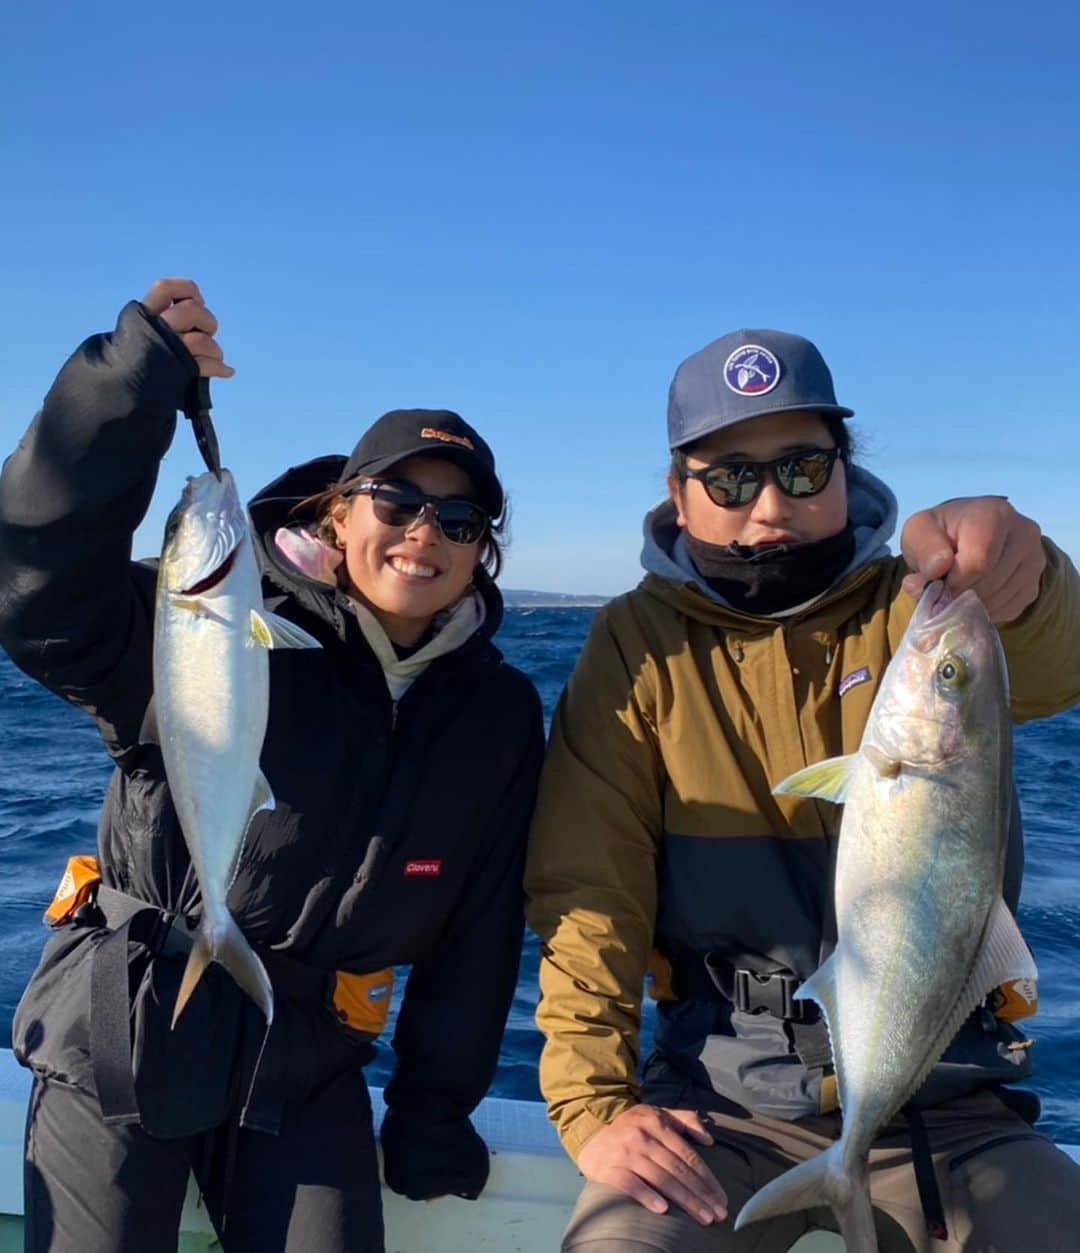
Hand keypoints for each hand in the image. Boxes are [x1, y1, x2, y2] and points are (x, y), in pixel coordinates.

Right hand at [141, 277, 234, 378]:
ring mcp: (166, 350)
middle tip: (206, 333)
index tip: (195, 301)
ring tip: (214, 356)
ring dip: (214, 350)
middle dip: (207, 321)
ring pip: (201, 341)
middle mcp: (154, 328)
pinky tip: (227, 371)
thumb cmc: (139, 356)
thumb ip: (168, 314)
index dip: (188, 291)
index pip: (166, 287)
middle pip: (192, 310)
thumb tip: (199, 302)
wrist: (120, 388)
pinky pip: (205, 365)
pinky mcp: (177, 370)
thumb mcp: (144, 328)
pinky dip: (220, 368)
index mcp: (145, 313)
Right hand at [577, 1104, 727, 1225]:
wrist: (591, 1134)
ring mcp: (625, 1152)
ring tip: (702, 1217)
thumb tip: (709, 1139)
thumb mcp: (656, 1115)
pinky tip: (662, 1209)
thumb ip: (685, 1120)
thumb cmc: (632, 1128)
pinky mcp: (608, 1168)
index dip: (707, 1178)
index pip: (687, 1154)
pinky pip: (630, 1184)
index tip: (721, 1198)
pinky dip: (646, 1196)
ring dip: (684, 1200)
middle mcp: (642, 1136)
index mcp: (656, 1122)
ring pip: (660, 1179)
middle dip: (701, 1194)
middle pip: (678, 1170)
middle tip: (718, 1214)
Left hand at [900, 496, 1044, 623]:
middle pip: (991, 581)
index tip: (937, 585)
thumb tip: (935, 572)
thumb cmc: (939, 534)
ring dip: (972, 604)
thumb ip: (923, 549)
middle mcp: (1023, 533)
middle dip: (960, 594)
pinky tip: (973, 596)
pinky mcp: (1036, 582)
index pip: (979, 561)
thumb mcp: (919, 532)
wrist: (963, 538)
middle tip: (943, 591)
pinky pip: (1010, 608)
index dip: (954, 581)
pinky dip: (986, 610)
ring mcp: (1035, 559)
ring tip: (957, 591)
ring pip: (1001, 597)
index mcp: (993, 514)